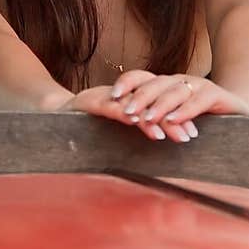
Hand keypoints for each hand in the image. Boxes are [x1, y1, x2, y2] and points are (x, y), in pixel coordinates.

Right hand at [59, 77, 198, 142]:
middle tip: (190, 136)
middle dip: (173, 119)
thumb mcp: (117, 133)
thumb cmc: (87, 128)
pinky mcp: (89, 101)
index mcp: (132, 100)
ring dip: (152, 119)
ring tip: (167, 135)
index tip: (194, 133)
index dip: (178, 117)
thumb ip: (138, 134)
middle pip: (154, 103)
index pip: (161, 106)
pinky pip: (109, 106)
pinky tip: (136, 122)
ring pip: (135, 104)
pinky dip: (123, 113)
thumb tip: (164, 154)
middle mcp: (122, 94)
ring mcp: (106, 96)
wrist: (54, 116)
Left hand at [110, 71, 248, 126]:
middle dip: (139, 98)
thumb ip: (151, 120)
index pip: (140, 77)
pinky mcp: (216, 95)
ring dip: (160, 105)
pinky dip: (185, 111)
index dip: (126, 84)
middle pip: (155, 84)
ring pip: (174, 92)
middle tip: (126, 113)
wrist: (237, 117)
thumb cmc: (200, 122)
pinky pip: (198, 100)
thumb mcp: (171, 120)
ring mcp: (198, 86)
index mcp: (165, 85)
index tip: (112, 97)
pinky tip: (174, 121)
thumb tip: (120, 127)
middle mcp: (180, 81)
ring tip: (148, 119)